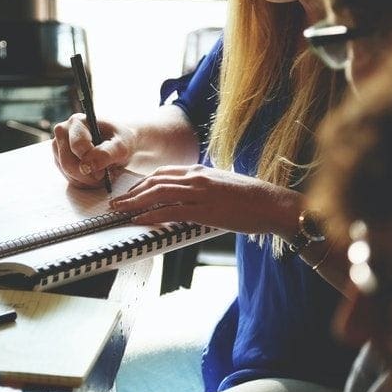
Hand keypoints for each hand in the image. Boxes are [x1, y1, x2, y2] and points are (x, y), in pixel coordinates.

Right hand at [51, 113, 131, 188]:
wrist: (118, 144)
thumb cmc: (120, 141)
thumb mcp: (122, 146)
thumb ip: (106, 154)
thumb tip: (88, 166)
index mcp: (77, 122)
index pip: (77, 145)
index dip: (90, 161)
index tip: (103, 170)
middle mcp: (63, 132)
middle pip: (68, 162)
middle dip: (88, 175)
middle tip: (104, 176)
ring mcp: (59, 148)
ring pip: (68, 173)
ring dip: (87, 180)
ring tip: (103, 173)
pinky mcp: (60, 161)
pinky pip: (69, 178)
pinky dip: (84, 182)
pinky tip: (95, 176)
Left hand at [109, 164, 297, 234]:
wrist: (273, 204)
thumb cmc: (252, 199)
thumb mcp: (223, 186)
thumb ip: (203, 188)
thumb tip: (189, 198)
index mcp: (200, 171)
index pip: (163, 173)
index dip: (143, 183)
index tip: (131, 192)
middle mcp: (197, 177)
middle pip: (155, 181)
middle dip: (132, 192)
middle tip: (117, 202)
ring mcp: (200, 192)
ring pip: (158, 193)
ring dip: (134, 202)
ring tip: (120, 210)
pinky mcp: (204, 209)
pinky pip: (170, 211)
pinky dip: (151, 215)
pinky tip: (139, 220)